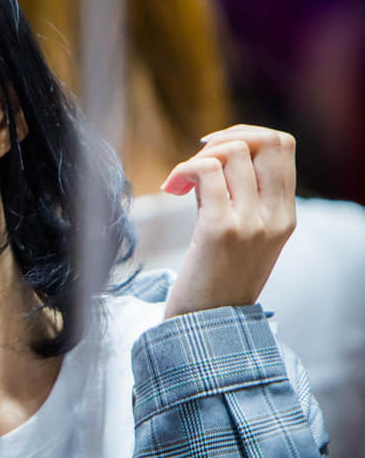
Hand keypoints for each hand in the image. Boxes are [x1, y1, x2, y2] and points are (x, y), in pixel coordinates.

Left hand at [160, 125, 296, 318]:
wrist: (206, 323)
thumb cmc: (216, 276)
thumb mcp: (242, 233)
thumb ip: (240, 194)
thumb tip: (215, 154)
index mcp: (286, 215)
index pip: (283, 146)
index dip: (247, 134)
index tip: (215, 150)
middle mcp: (275, 217)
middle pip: (264, 141)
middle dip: (225, 137)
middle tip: (196, 161)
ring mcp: (251, 223)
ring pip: (232, 153)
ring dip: (197, 158)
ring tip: (180, 183)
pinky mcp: (220, 230)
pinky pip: (207, 172)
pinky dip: (184, 170)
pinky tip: (171, 188)